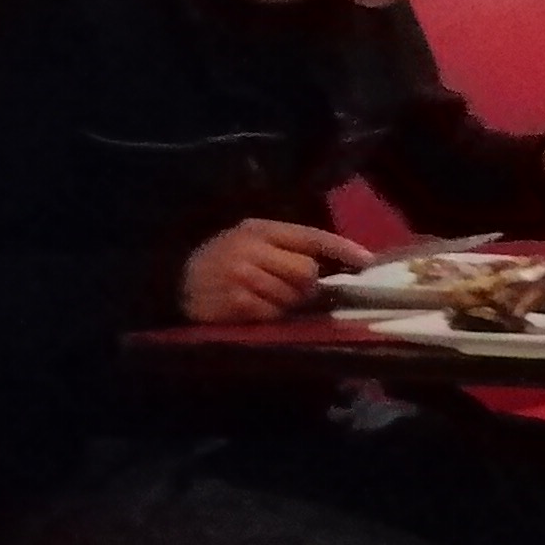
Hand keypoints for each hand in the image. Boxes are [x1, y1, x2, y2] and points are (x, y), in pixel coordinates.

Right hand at [180, 216, 365, 324]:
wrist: (176, 283)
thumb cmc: (224, 261)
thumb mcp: (253, 241)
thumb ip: (291, 247)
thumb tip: (346, 262)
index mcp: (259, 229)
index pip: (310, 236)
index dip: (341, 249)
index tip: (367, 261)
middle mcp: (250, 248)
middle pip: (307, 271)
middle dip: (306, 285)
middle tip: (289, 289)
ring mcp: (241, 275)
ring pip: (293, 296)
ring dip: (287, 304)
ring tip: (264, 298)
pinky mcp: (235, 302)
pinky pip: (274, 313)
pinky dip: (270, 316)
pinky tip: (252, 309)